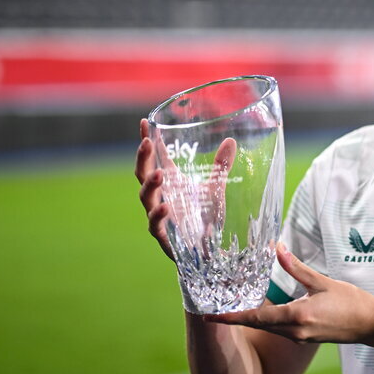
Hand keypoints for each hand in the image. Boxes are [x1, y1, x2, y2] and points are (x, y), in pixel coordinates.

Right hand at [135, 118, 236, 260]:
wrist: (208, 252)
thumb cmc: (206, 217)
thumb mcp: (215, 189)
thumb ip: (221, 166)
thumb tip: (231, 141)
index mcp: (170, 182)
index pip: (154, 158)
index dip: (147, 140)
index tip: (144, 121)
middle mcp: (160, 196)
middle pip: (142, 174)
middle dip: (143, 158)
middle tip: (146, 143)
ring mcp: (159, 215)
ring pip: (146, 197)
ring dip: (150, 184)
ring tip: (159, 173)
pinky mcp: (163, 235)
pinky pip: (156, 224)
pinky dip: (159, 215)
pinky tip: (166, 206)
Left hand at [204, 244, 373, 344]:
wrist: (372, 325)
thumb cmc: (351, 301)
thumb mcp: (322, 281)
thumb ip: (296, 267)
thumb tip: (276, 246)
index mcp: (298, 316)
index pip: (256, 317)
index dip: (231, 317)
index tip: (209, 315)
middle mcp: (295, 331)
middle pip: (257, 324)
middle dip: (235, 317)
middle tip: (212, 307)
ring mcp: (300, 337)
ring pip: (268, 327)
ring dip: (250, 319)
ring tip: (230, 306)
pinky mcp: (305, 338)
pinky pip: (279, 329)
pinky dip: (266, 320)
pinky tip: (259, 311)